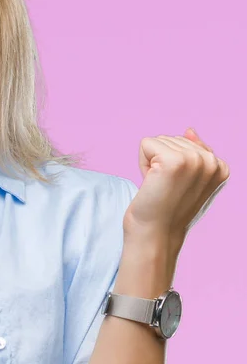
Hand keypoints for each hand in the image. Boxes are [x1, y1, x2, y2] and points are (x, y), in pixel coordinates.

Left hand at [123, 128, 229, 251]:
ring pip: (158, 140)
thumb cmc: (168, 209)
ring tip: (160, 187)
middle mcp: (212, 162)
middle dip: (161, 161)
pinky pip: (146, 144)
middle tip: (165, 188)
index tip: (177, 187)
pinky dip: (142, 163)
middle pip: (172, 138)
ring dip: (152, 163)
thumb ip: (193, 154)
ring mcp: (194, 160)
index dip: (173, 164)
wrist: (155, 233)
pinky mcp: (173, 161)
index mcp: (221, 166)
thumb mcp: (188, 180)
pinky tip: (151, 183)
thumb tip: (189, 130)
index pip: (186, 142)